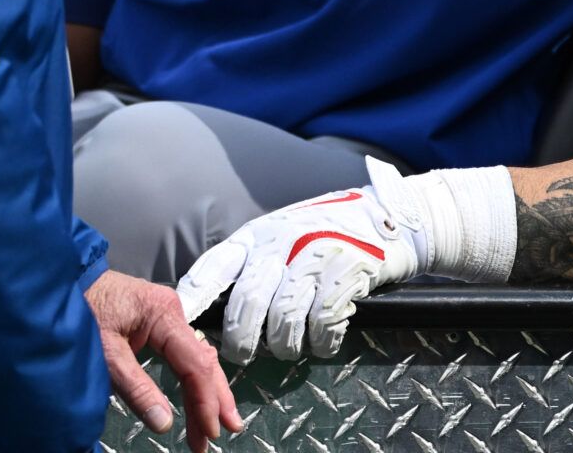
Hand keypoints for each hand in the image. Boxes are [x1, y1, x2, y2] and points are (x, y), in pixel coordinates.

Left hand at [86, 269, 243, 451]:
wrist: (65, 278)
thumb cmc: (82, 311)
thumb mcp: (105, 354)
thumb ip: (136, 388)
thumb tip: (165, 424)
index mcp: (165, 315)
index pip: (195, 364)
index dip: (205, 401)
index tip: (210, 432)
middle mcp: (174, 312)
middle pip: (203, 361)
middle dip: (215, 399)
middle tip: (227, 432)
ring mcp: (167, 316)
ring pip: (197, 357)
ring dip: (207, 390)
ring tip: (218, 422)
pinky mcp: (157, 321)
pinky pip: (184, 352)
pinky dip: (193, 377)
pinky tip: (200, 394)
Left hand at [177, 159, 428, 363]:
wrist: (390, 217)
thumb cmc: (329, 230)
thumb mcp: (282, 232)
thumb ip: (253, 261)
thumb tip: (215, 305)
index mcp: (259, 234)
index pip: (215, 267)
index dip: (194, 299)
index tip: (182, 325)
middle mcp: (283, 242)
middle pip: (247, 304)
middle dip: (240, 342)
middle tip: (243, 355)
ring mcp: (316, 255)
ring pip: (283, 320)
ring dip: (284, 346)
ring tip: (291, 346)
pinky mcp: (348, 272)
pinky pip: (323, 323)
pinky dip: (321, 342)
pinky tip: (324, 340)